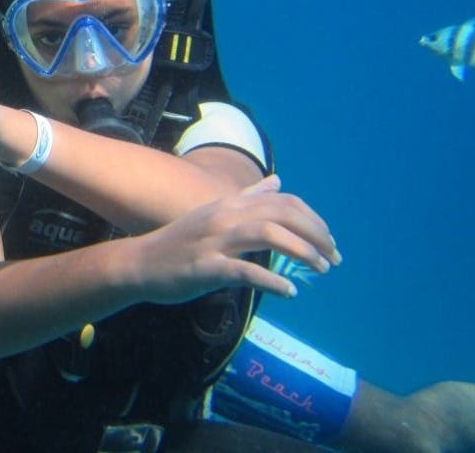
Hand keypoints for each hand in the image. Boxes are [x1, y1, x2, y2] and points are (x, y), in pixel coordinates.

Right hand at [126, 175, 340, 302]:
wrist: (140, 264)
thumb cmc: (180, 243)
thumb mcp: (215, 214)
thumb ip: (248, 198)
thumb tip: (278, 182)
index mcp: (230, 205)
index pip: (284, 202)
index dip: (313, 220)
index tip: (329, 241)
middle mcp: (225, 216)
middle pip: (282, 215)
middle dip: (316, 235)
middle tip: (334, 259)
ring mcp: (215, 241)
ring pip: (269, 235)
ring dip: (302, 252)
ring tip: (321, 270)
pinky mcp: (206, 268)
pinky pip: (245, 271)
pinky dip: (272, 281)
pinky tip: (289, 292)